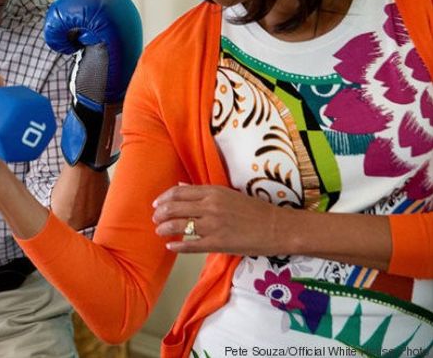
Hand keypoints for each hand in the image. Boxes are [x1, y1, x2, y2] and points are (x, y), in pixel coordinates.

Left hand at [152, 184, 292, 255]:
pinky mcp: (217, 243)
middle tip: (155, 219)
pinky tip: (171, 246)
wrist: (276, 227)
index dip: (163, 198)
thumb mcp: (227, 194)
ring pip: (179, 225)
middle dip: (160, 214)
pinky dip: (177, 245)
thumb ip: (202, 191)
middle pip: (174, 208)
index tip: (156, 204)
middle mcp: (209, 206)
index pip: (178, 192)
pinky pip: (190, 244)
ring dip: (165, 228)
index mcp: (212, 192)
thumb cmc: (254, 210)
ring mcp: (212, 225)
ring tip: (160, 231)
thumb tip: (180, 186)